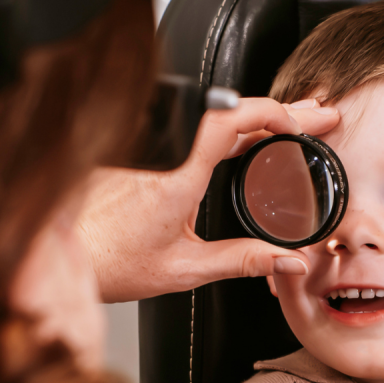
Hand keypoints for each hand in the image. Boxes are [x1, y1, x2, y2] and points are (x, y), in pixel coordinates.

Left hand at [81, 97, 339, 304]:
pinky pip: (195, 132)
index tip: (299, 126)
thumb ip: (243, 261)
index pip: (229, 118)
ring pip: (214, 120)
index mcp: (179, 177)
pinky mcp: (145, 157)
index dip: (271, 113)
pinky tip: (252, 142)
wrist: (65, 257)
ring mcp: (154, 152)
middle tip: (318, 118)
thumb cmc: (112, 263)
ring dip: (259, 121)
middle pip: (232, 114)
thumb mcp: (186, 269)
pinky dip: (232, 131)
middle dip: (283, 114)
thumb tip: (287, 261)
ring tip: (296, 129)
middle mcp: (165, 156)